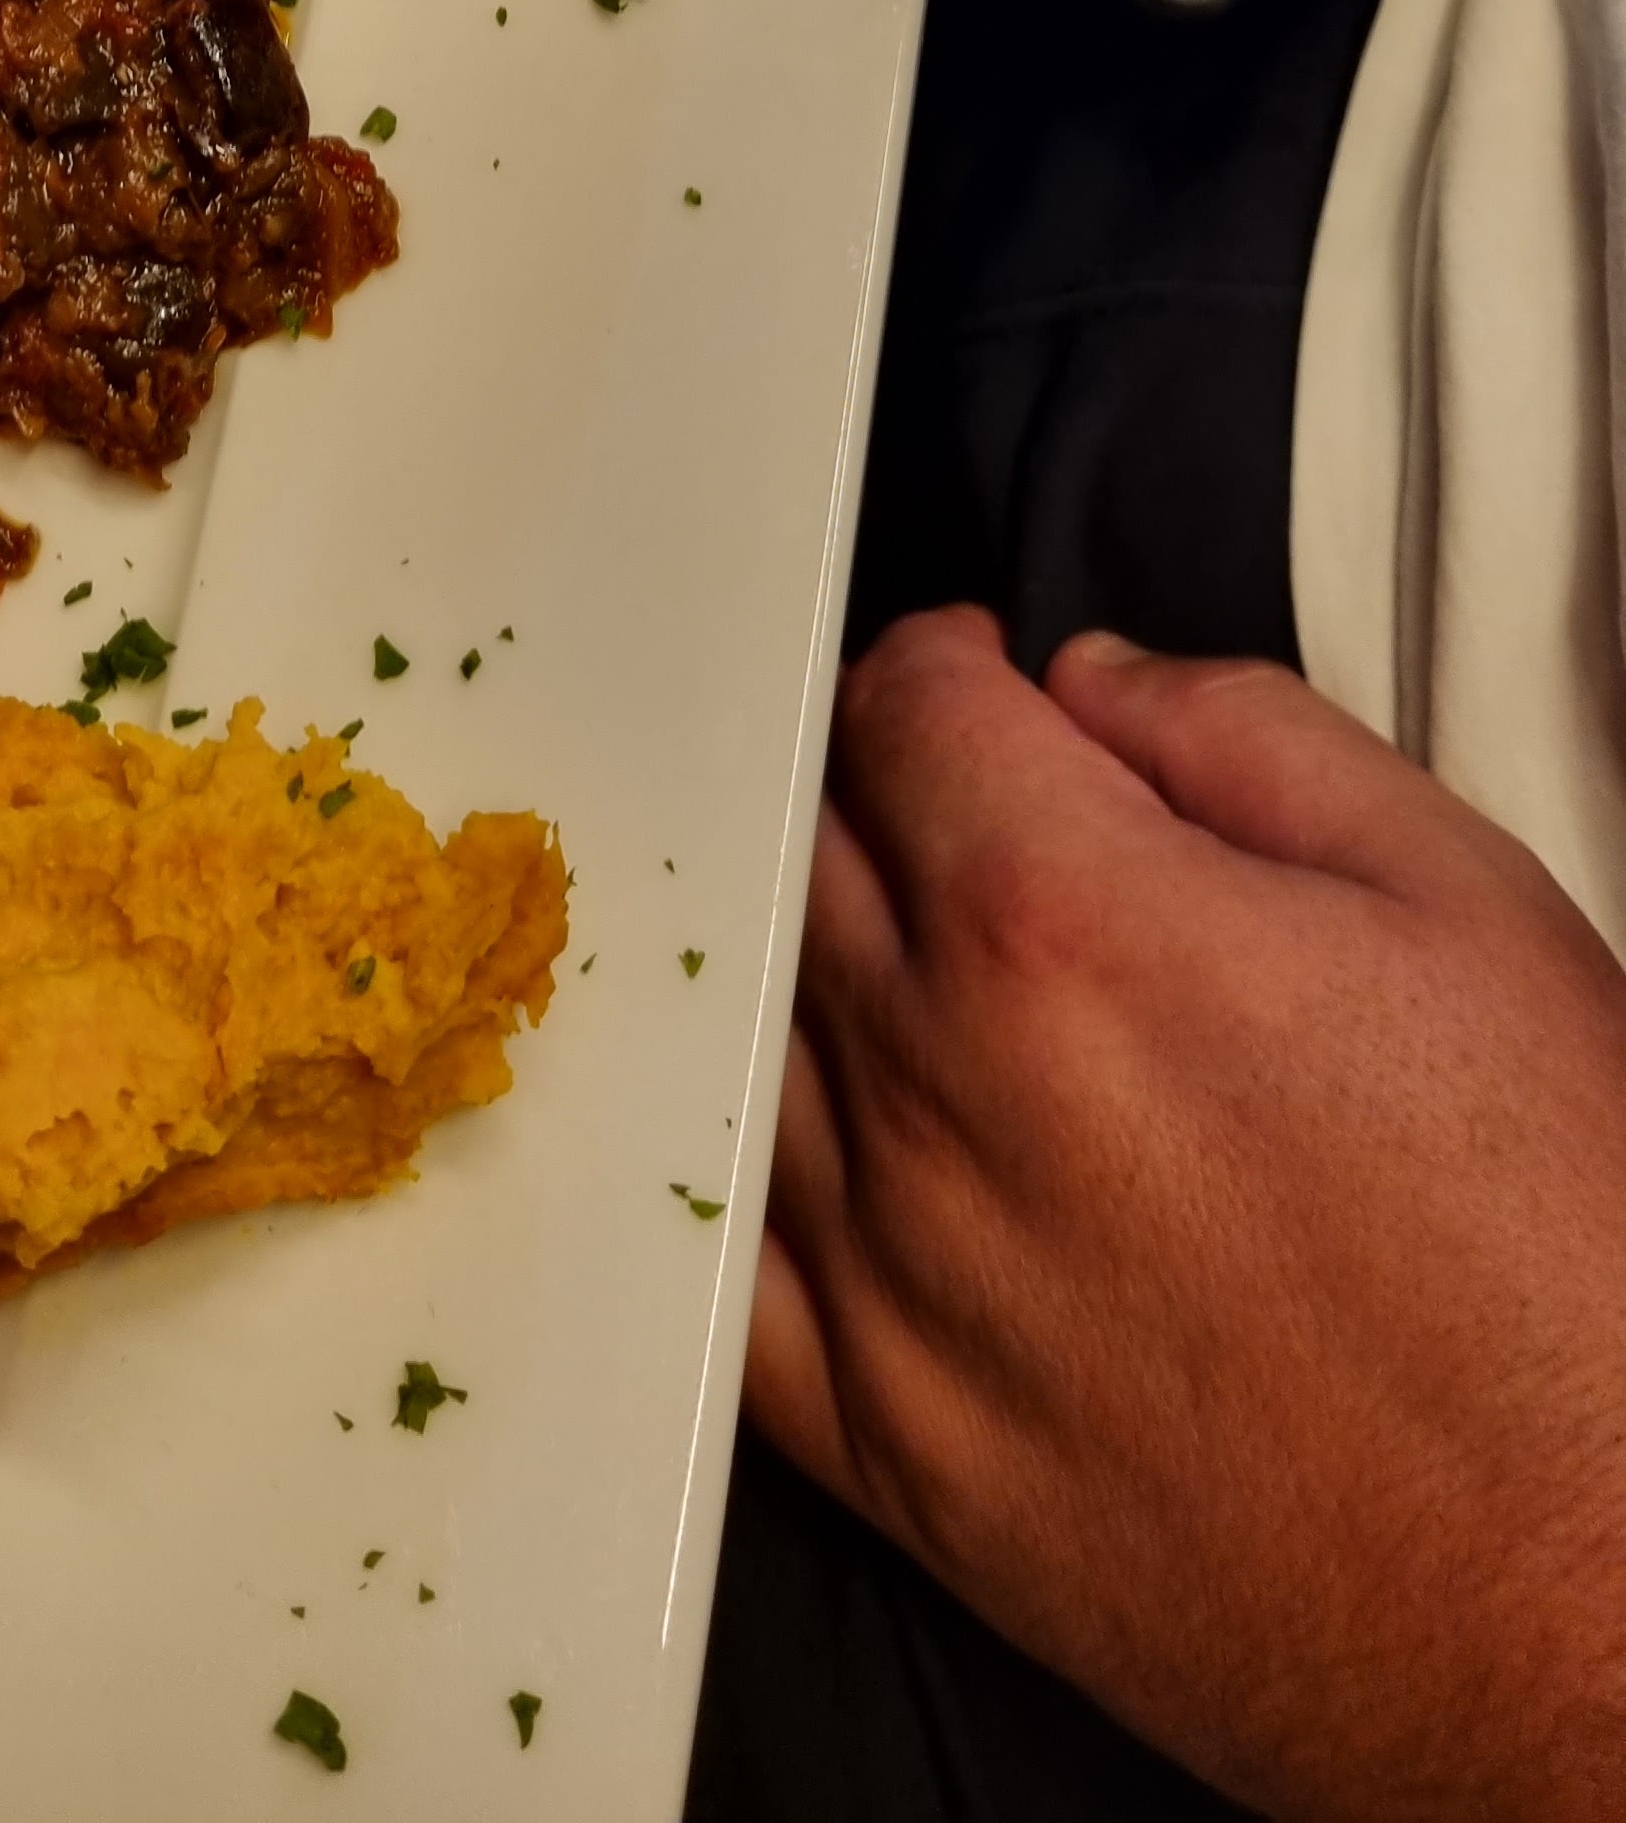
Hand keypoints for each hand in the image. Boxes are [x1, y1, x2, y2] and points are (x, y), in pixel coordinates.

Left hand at [747, 607, 1625, 1821]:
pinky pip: (735, 1266)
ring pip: (758, 1037)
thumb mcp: (1466, 911)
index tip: (977, 692)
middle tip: (970, 833)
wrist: (1582, 1604)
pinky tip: (843, 1163)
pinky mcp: (884, 1448)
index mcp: (1066, 928)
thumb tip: (1098, 689)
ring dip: (822, 981)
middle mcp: (941, 1089)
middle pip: (808, 853)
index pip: (899, 708)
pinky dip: (765, 1185)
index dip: (945, 672)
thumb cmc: (1565, 1286)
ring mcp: (892, 1276)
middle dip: (882, 807)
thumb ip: (1250, 742)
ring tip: (932, 993)